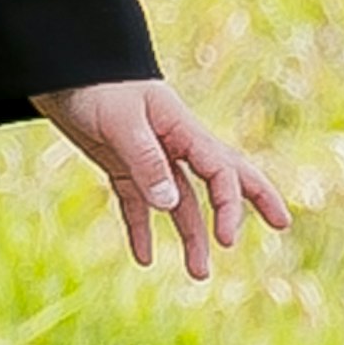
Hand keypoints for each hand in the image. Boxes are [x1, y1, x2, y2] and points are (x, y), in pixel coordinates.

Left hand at [37, 76, 290, 279]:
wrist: (60, 70)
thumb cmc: (96, 87)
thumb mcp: (122, 123)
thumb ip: (147, 161)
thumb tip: (171, 204)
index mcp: (182, 129)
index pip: (220, 172)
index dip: (230, 206)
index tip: (228, 240)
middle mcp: (173, 144)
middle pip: (221, 177)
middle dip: (250, 201)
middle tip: (283, 223)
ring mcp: (149, 157)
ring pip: (180, 202)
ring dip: (191, 236)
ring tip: (199, 274)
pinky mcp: (121, 166)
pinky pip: (137, 204)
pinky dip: (141, 229)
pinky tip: (143, 258)